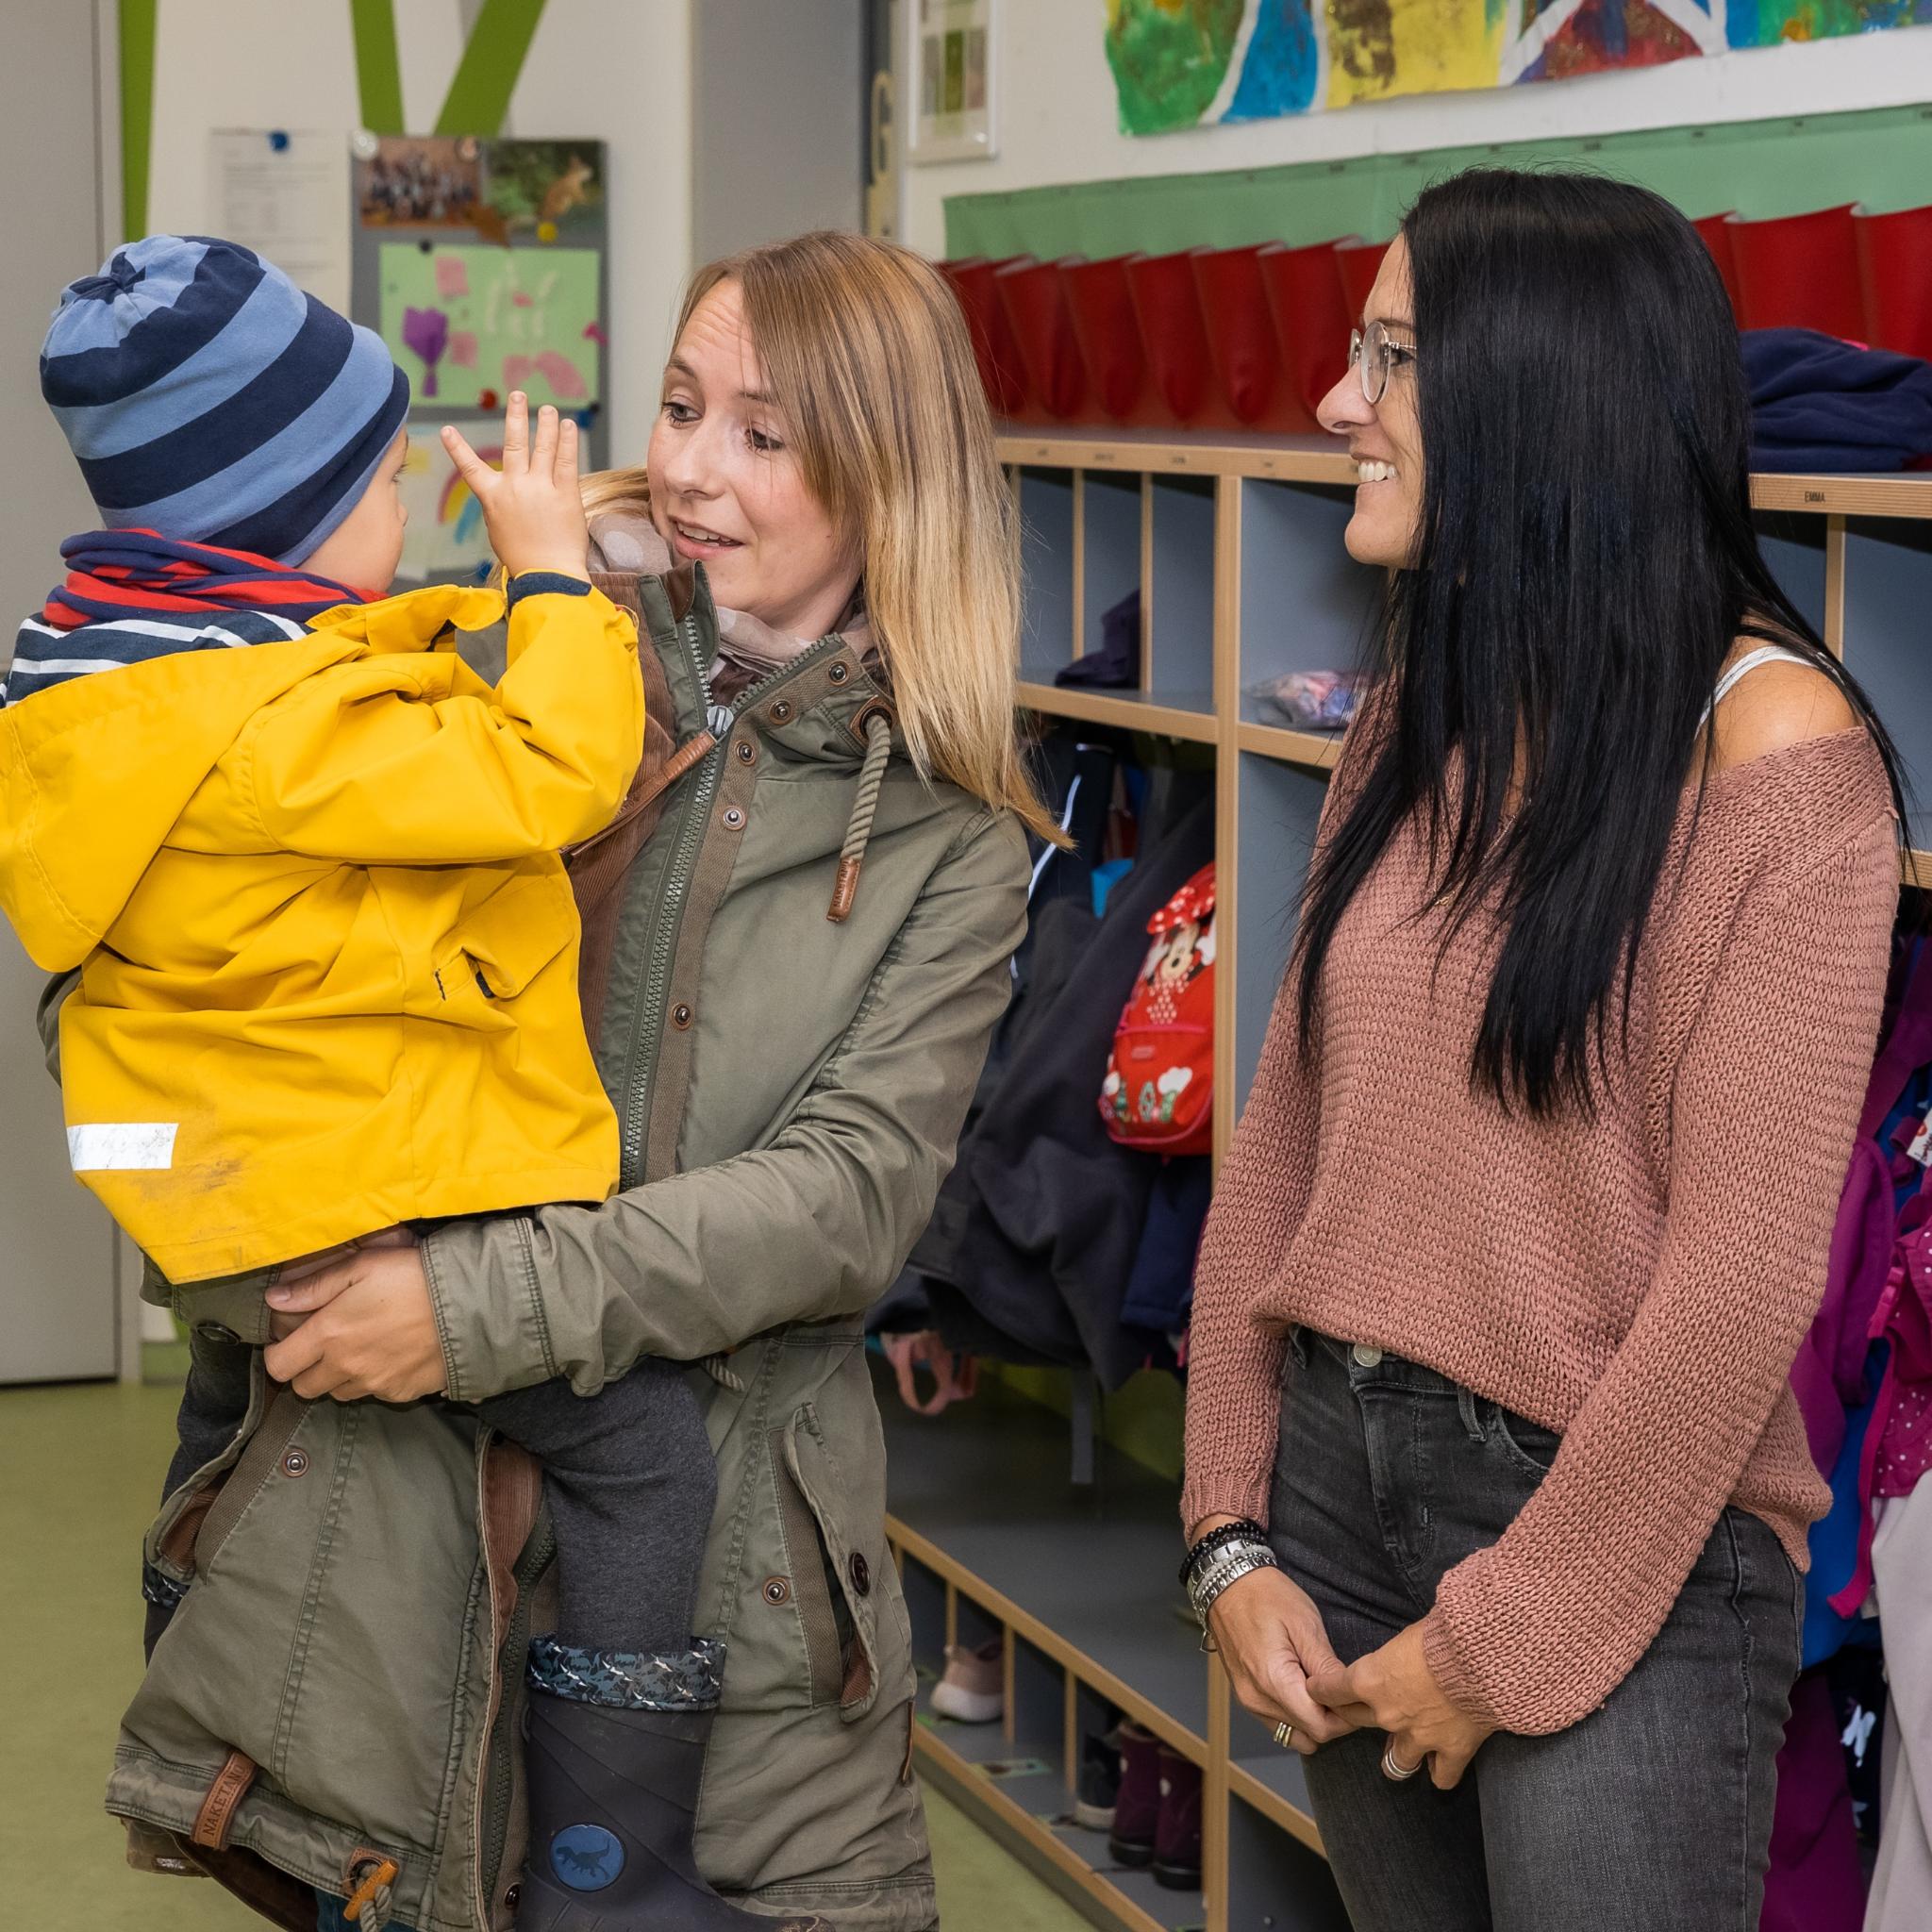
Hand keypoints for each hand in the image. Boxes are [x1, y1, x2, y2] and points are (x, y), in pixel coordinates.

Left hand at [262, 1241, 446, 1403]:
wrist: (472, 1303)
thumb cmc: (414, 1276)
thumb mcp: (363, 1266)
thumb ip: (315, 1286)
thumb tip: (274, 1298)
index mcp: (329, 1333)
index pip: (279, 1365)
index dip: (276, 1355)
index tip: (286, 1343)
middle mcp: (347, 1365)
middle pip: (304, 1388)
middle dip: (306, 1371)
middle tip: (322, 1348)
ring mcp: (375, 1383)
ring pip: (338, 1393)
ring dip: (339, 1377)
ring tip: (359, 1350)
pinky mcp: (401, 1392)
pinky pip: (375, 1394)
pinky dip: (374, 1380)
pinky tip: (391, 1355)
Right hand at [443, 391, 588, 580]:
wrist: (547, 574)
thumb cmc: (523, 559)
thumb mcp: (499, 531)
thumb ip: (501, 507)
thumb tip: (506, 495)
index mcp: (493, 498)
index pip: (470, 468)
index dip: (457, 448)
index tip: (447, 429)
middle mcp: (515, 487)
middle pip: (514, 443)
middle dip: (516, 416)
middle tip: (518, 395)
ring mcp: (541, 487)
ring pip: (543, 447)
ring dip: (545, 424)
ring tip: (548, 409)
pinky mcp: (566, 493)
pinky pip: (566, 461)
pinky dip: (567, 440)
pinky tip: (568, 426)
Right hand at [1204, 1563, 1357, 1756]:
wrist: (1227, 1583)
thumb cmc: (1266, 1596)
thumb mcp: (1305, 1624)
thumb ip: (1326, 1667)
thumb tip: (1348, 1696)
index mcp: (1274, 1681)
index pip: (1320, 1727)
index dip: (1344, 1718)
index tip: (1355, 1697)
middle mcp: (1257, 1700)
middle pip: (1308, 1735)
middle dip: (1332, 1720)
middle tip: (1343, 1691)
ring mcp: (1248, 1701)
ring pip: (1293, 1735)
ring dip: (1313, 1721)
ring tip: (1322, 1690)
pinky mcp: (1245, 1697)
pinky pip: (1278, 1723)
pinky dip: (1295, 1716)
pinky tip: (1302, 1689)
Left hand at [1306, 1622, 1493, 1788]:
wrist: (1479, 1658)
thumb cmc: (1441, 1634)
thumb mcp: (1407, 1634)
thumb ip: (1396, 1652)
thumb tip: (1405, 1649)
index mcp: (1368, 1680)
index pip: (1330, 1690)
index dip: (1321, 1690)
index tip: (1317, 1690)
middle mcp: (1386, 1714)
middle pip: (1357, 1722)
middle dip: (1355, 1716)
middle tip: (1361, 1711)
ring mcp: (1418, 1737)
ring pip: (1395, 1762)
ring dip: (1396, 1755)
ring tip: (1401, 1749)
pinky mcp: (1450, 1751)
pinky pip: (1440, 1777)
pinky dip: (1439, 1772)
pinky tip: (1440, 1765)